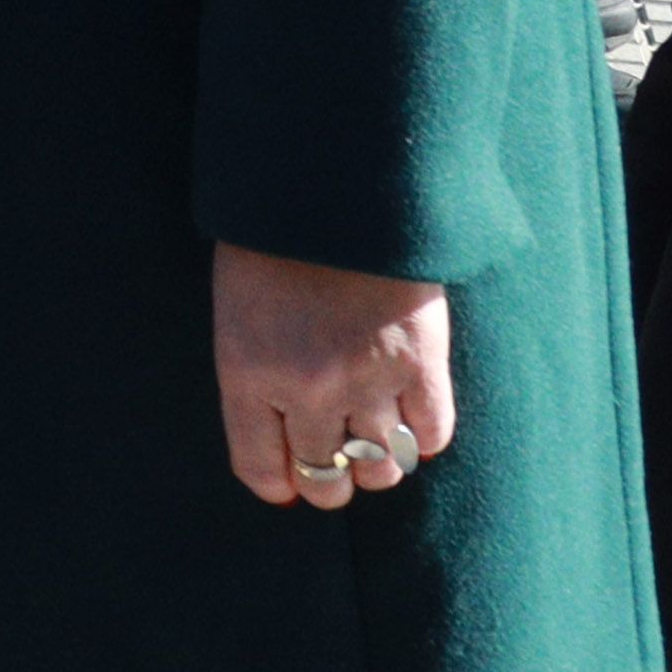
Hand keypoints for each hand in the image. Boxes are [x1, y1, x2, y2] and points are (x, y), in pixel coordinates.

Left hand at [209, 241, 455, 513]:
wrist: (334, 185)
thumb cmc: (275, 244)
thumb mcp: (239, 311)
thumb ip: (255, 378)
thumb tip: (281, 459)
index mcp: (247, 370)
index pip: (260, 467)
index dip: (278, 485)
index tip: (289, 486)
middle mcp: (307, 386)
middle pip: (326, 476)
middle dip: (330, 482)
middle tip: (337, 468)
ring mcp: (368, 377)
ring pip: (382, 465)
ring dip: (379, 464)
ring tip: (376, 443)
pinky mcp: (422, 361)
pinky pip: (432, 434)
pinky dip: (423, 437)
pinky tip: (412, 417)